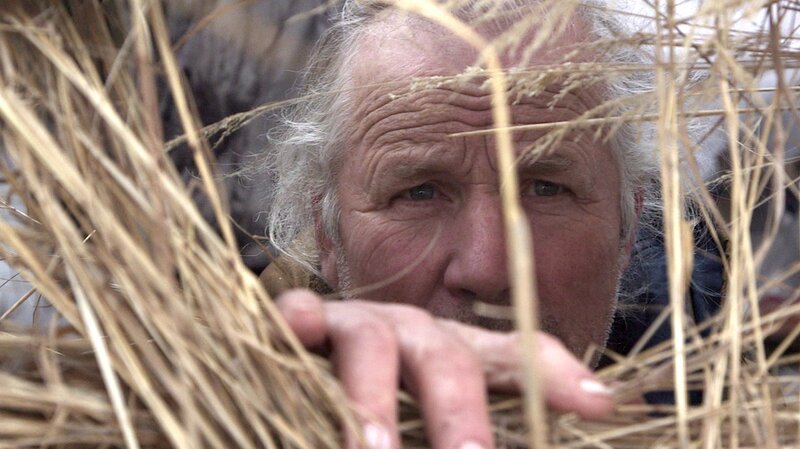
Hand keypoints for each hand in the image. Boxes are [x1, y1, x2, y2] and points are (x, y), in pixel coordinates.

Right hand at [276, 289, 613, 448]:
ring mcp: (359, 321)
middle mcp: (414, 333)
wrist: (317, 353)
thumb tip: (506, 441)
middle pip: (449, 359)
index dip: (554, 376)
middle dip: (459, 415)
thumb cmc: (384, 401)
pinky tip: (294, 326)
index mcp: (456, 354)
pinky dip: (297, 320)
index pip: (515, 358)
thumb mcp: (431, 421)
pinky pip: (300, 312)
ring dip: (374, 402)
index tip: (598, 404)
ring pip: (374, 344)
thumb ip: (460, 435)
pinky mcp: (304, 318)